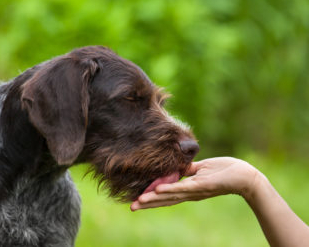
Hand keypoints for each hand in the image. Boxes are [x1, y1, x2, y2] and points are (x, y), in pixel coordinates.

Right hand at [131, 157, 259, 210]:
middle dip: (148, 203)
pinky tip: (158, 190)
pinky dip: (171, 189)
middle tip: (131, 208)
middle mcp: (190, 193)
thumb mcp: (202, 170)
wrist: (245, 176)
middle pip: (166, 200)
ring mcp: (195, 190)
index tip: (137, 200)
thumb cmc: (224, 171)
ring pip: (172, 196)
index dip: (152, 198)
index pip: (167, 195)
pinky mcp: (203, 186)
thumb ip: (188, 171)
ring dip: (155, 198)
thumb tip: (177, 167)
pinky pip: (184, 188)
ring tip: (140, 200)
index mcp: (188, 189)